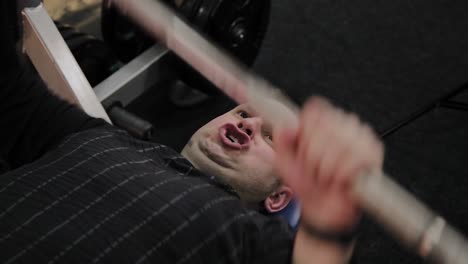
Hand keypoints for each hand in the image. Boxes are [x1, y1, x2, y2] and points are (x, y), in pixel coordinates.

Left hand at [274, 97, 383, 231]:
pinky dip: (342, 175)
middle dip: (312, 157)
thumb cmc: (306, 181)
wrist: (322, 209)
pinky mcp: (373, 152)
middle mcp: (343, 121)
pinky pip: (354, 159)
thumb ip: (281, 141)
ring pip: (338, 145)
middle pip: (322, 130)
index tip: (302, 152)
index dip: (305, 135)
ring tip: (327, 176)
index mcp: (322, 118)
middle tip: (315, 170)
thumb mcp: (285, 161)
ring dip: (326, 169)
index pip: (313, 113)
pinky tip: (340, 181)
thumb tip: (288, 125)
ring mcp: (360, 135)